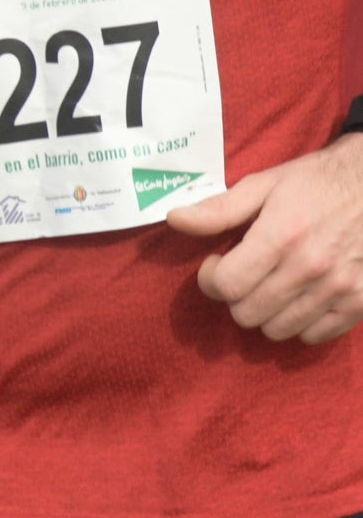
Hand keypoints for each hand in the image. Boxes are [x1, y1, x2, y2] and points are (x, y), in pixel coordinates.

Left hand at [163, 138, 362, 343]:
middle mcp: (311, 267)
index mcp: (281, 236)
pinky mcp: (362, 301)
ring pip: (277, 330)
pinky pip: (315, 335)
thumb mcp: (265, 184)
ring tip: (271, 286)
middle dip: (235, 297)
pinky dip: (300, 324)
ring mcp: (339, 288)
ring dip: (265, 312)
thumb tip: (174, 220)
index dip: (210, 278)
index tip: (217, 262)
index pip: (225, 286)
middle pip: (247, 314)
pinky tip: (299, 299)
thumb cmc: (317, 182)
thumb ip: (219, 209)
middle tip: (244, 275)